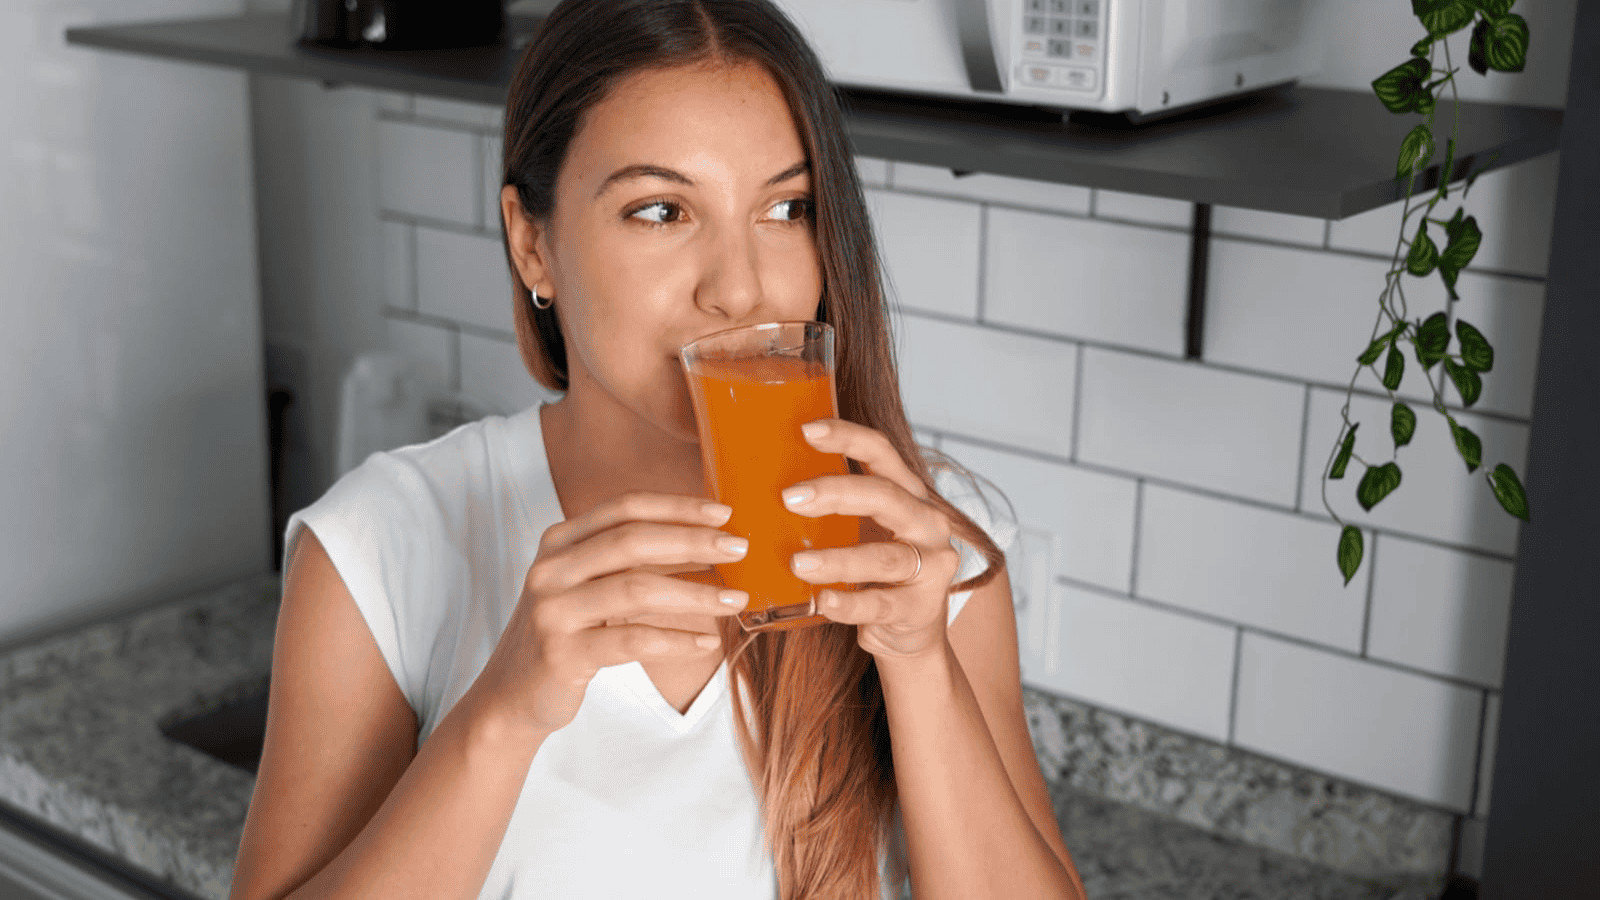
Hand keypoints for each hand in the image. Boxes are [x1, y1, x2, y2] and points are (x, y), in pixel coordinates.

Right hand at [471, 493, 750, 737]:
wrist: (511, 695)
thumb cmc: (566, 633)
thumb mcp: (588, 585)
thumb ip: (629, 560)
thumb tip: (705, 541)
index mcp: (560, 541)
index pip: (624, 508)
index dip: (676, 507)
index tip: (723, 513)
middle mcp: (551, 569)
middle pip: (632, 541)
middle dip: (693, 541)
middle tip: (740, 548)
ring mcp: (552, 611)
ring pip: (635, 590)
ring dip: (694, 594)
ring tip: (736, 600)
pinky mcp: (562, 654)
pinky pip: (632, 641)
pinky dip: (676, 641)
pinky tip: (707, 643)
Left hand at [782, 419, 960, 660]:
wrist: (909, 630)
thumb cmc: (873, 570)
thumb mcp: (859, 531)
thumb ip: (830, 509)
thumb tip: (754, 483)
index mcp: (908, 493)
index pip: (881, 453)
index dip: (847, 437)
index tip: (807, 429)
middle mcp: (927, 523)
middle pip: (885, 496)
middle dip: (836, 492)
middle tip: (789, 498)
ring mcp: (930, 566)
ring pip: (883, 557)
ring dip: (838, 559)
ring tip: (798, 563)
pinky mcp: (920, 608)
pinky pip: (881, 604)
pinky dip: (850, 603)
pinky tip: (823, 601)